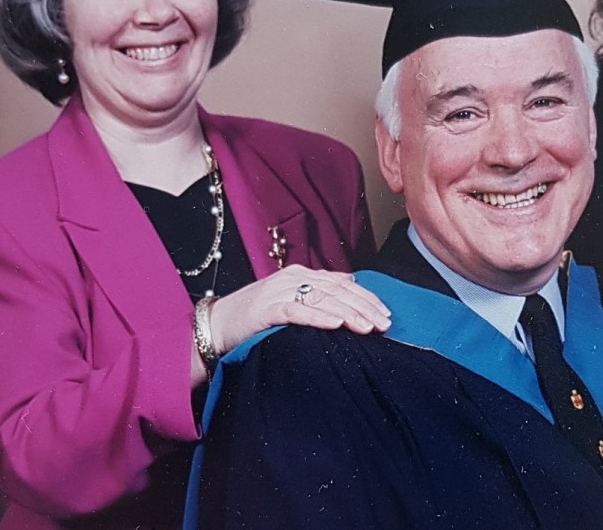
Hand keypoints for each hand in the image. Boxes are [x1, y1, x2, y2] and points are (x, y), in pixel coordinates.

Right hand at [209, 264, 390, 356]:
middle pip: (338, 291)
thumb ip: (319, 290)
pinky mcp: (267, 309)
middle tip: (385, 324)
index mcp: (302, 274)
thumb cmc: (254, 315)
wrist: (216, 324)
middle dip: (365, 308)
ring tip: (368, 327)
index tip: (386, 314)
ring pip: (322, 300)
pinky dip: (318, 317)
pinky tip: (336, 325)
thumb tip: (350, 283)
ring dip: (349, 314)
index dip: (367, 298)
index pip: (343, 285)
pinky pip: (297, 312)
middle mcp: (293, 278)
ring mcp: (279, 292)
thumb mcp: (291, 298)